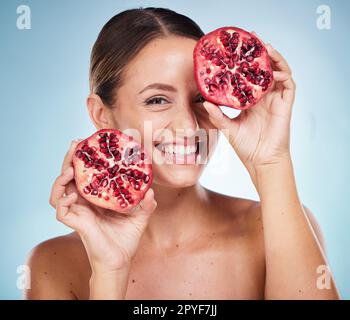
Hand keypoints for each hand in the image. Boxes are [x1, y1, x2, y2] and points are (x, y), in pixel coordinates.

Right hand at [49, 141, 156, 274]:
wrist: (120, 260)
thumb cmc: (126, 238)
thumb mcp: (140, 216)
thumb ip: (146, 203)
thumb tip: (151, 191)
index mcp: (97, 197)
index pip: (86, 173)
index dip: (85, 158)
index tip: (89, 142)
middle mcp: (84, 202)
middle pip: (70, 176)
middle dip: (69, 159)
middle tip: (75, 144)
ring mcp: (78, 212)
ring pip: (59, 191)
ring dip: (61, 177)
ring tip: (70, 168)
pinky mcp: (75, 223)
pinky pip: (61, 210)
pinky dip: (62, 200)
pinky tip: (72, 193)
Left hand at [203, 41, 294, 173]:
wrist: (260, 161)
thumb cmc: (246, 146)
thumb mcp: (227, 127)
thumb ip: (217, 115)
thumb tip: (203, 102)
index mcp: (252, 99)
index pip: (251, 75)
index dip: (246, 61)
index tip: (238, 48)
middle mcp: (265, 96)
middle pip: (266, 68)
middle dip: (261, 53)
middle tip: (253, 38)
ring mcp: (276, 99)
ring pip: (280, 71)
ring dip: (274, 59)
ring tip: (265, 48)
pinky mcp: (286, 105)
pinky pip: (289, 85)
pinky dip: (283, 75)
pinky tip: (272, 72)